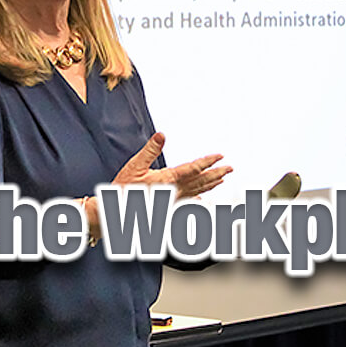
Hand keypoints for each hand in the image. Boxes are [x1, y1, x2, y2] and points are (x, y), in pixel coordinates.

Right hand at [112, 133, 230, 198]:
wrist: (115, 211)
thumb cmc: (123, 189)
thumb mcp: (134, 165)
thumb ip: (150, 150)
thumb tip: (162, 135)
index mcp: (167, 179)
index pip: (193, 168)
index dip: (208, 161)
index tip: (220, 156)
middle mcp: (174, 191)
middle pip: (200, 181)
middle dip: (216, 174)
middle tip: (230, 168)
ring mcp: (172, 200)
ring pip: (197, 192)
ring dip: (211, 185)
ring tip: (222, 179)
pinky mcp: (167, 206)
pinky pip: (188, 202)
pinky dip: (198, 198)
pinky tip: (202, 199)